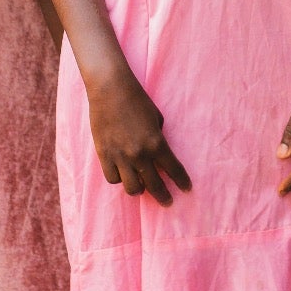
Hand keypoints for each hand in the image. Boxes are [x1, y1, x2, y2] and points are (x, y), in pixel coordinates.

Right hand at [86, 66, 190, 205]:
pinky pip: (113, 178)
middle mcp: (139, 154)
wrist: (110, 89)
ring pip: (131, 188)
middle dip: (164, 196)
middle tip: (168, 200)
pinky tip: (123, 175)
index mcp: (156, 143)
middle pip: (154, 185)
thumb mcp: (156, 118)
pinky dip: (119, 179)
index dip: (181, 181)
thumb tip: (158, 153)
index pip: (173, 169)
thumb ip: (158, 138)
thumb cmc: (137, 99)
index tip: (187, 189)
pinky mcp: (103, 155)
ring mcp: (120, 156)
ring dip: (139, 189)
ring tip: (142, 188)